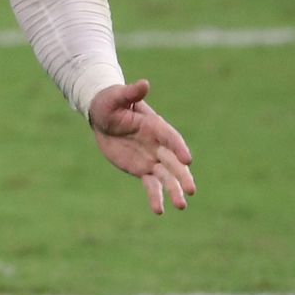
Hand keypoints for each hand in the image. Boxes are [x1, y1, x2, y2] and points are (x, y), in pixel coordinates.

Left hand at [88, 79, 196, 215]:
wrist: (102, 116)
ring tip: (181, 206)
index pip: (171, 138)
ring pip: (166, 177)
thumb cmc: (110, 102)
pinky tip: (159, 211)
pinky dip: (155, 197)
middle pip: (174, 162)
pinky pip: (151, 185)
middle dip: (182, 175)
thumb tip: (144, 84)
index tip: (187, 160)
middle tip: (192, 190)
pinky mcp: (142, 169)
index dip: (179, 148)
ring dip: (174, 191)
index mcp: (155, 126)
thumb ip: (132, 93)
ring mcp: (152, 158)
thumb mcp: (117, 96)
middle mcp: (158, 144)